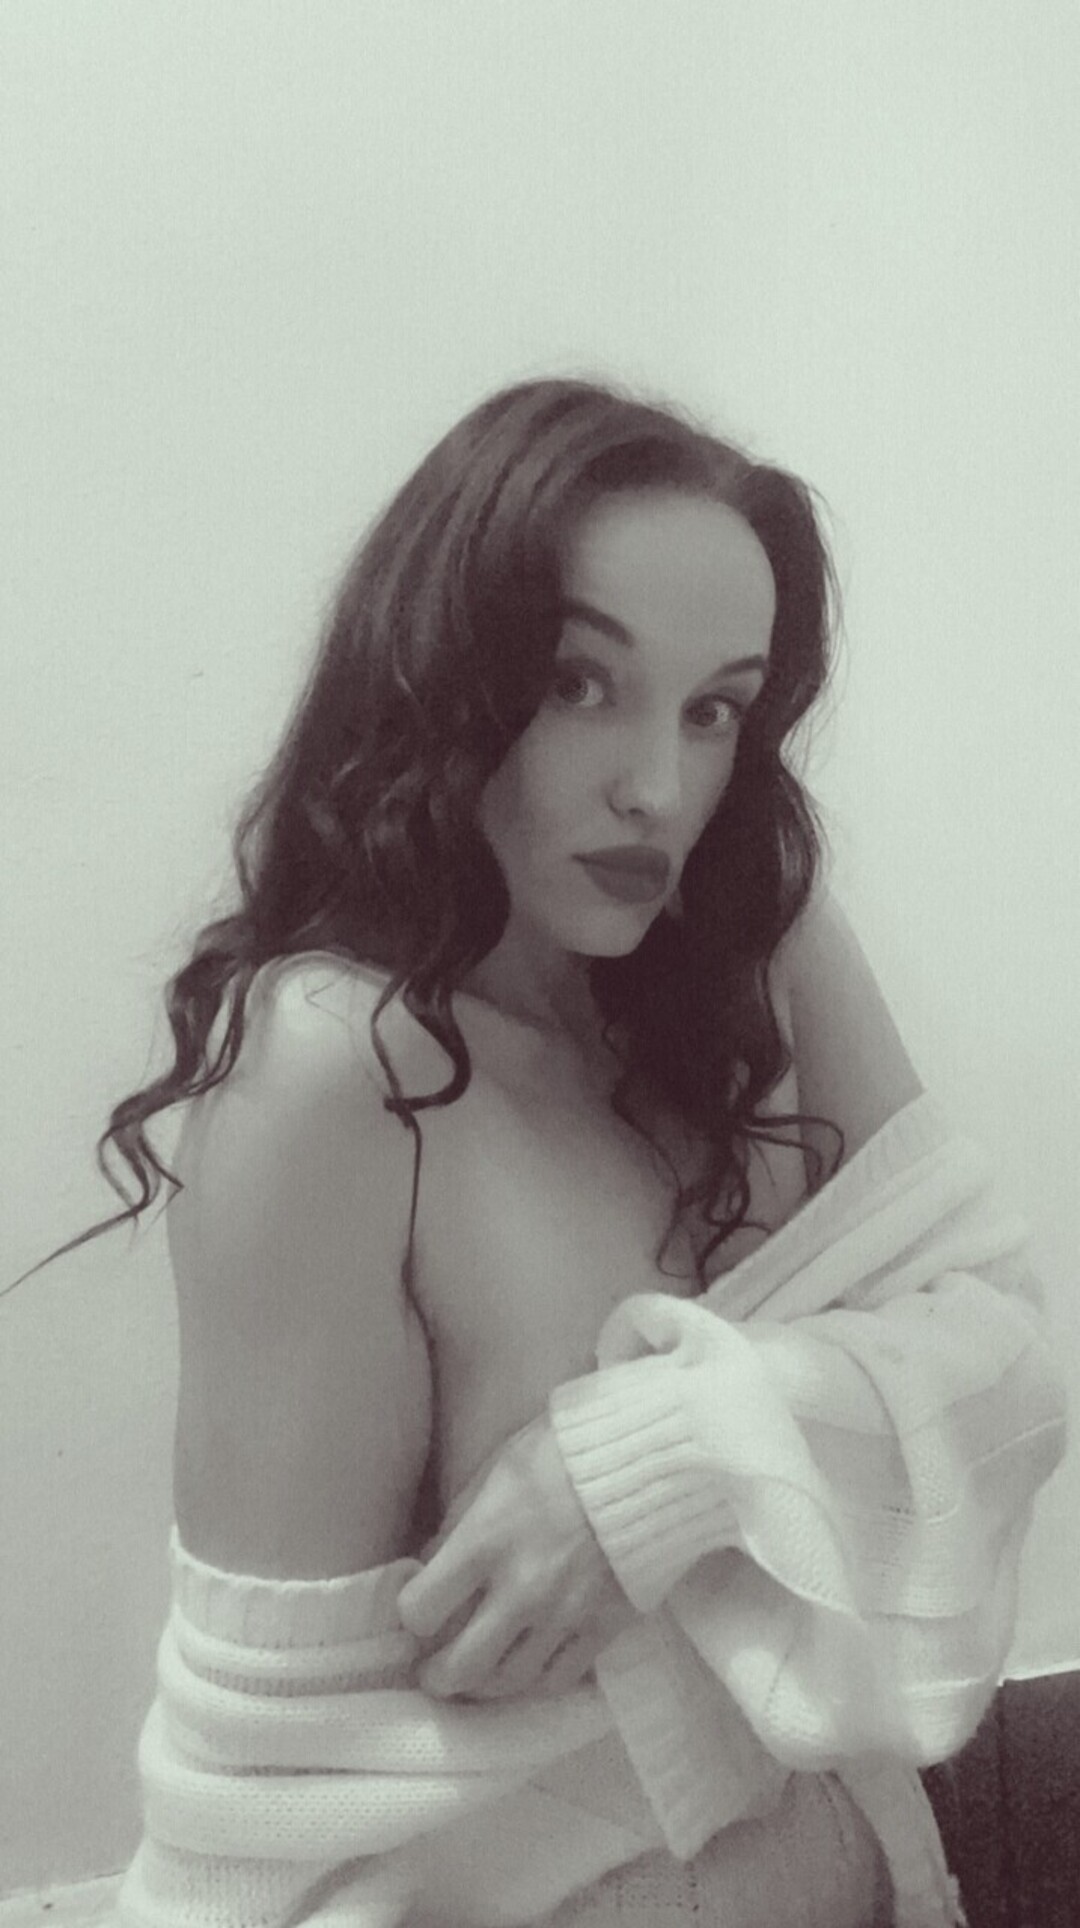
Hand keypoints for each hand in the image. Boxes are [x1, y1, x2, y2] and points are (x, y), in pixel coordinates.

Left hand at [396, 1413, 635, 1699]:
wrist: (647, 1460)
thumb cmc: (562, 1453)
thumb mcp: (494, 1471)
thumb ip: (460, 1524)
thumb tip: (432, 1567)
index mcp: (485, 1542)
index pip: (421, 1610)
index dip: (410, 1615)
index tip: (418, 1609)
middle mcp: (521, 1589)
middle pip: (459, 1667)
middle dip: (436, 1674)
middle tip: (432, 1670)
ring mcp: (565, 1614)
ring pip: (508, 1682)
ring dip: (483, 1684)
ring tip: (476, 1672)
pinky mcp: (604, 1627)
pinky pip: (558, 1679)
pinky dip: (534, 1681)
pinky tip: (524, 1666)